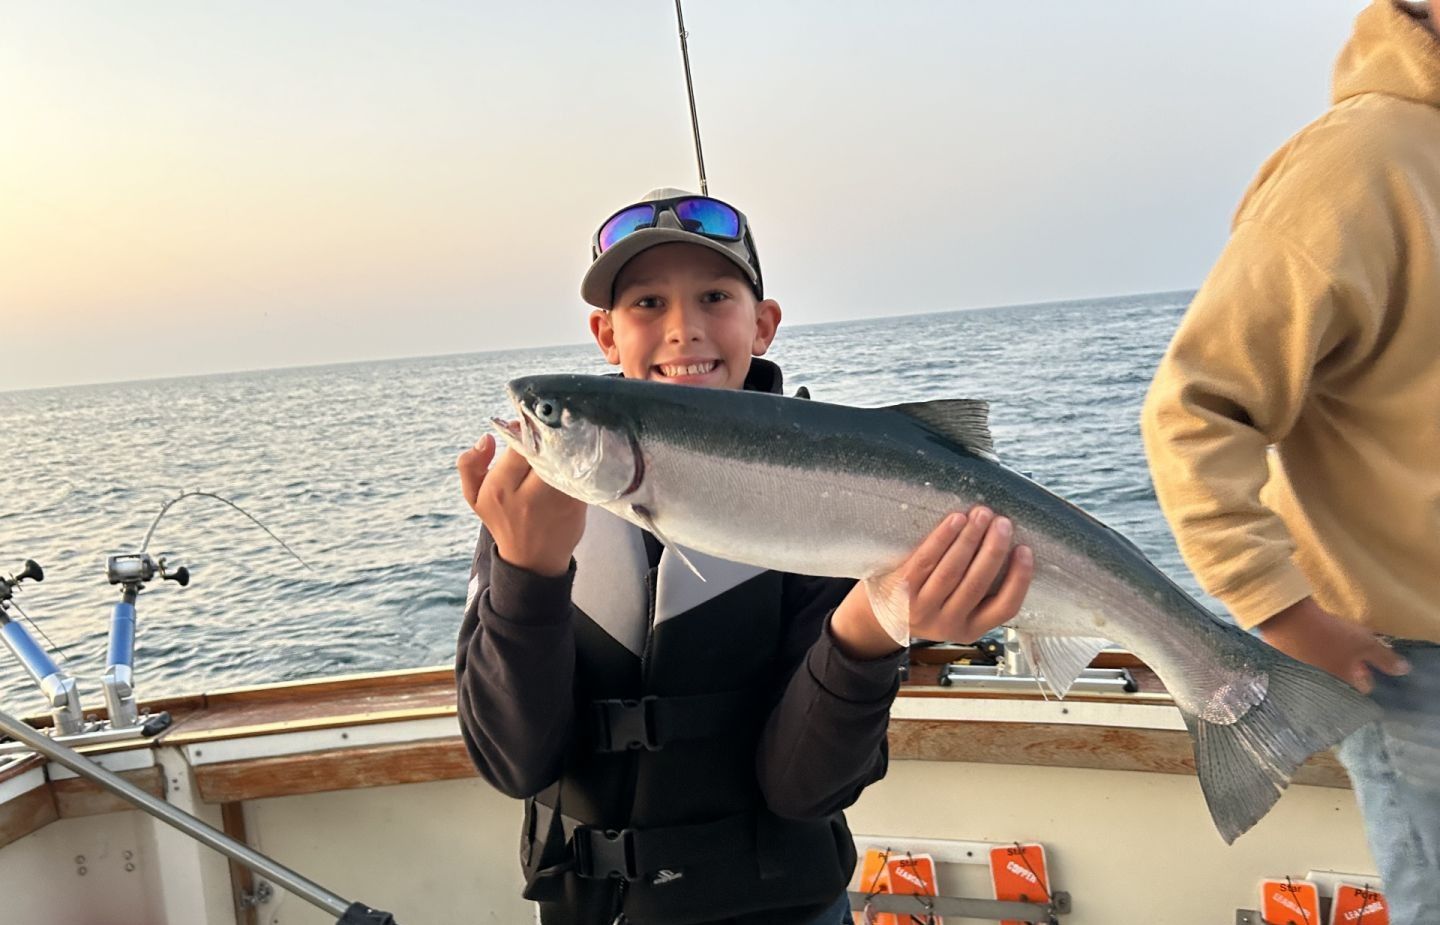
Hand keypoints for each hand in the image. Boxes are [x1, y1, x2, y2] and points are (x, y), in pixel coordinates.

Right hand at [456, 433, 587, 576]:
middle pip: (543, 448)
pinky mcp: (577, 504)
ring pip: (563, 457)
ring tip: (559, 446)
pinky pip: (578, 471)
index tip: (525, 429)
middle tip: (544, 434)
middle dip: (545, 437)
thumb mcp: (475, 497)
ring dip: (562, 447)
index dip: (523, 431)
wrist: (532, 560)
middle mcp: (528, 494)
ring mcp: (556, 499)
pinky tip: (570, 463)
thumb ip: (469, 465)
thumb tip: (487, 438)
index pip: (517, 445)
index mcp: (500, 488)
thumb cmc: (503, 520)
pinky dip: (575, 463)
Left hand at [830, 507, 1033, 657]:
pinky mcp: (902, 589)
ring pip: (952, 570)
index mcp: (971, 629)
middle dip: (993, 550)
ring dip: (971, 539)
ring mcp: (923, 608)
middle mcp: (948, 623)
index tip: (1025, 550)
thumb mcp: (959, 611)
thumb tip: (1009, 545)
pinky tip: (956, 519)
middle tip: (1003, 523)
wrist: (882, 615)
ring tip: (983, 514)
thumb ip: (981, 591)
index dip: (1020, 579)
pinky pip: (926, 559)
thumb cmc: (930, 604)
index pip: (1006, 607)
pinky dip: (943, 538)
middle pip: (977, 584)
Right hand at [1259, 597, 1409, 693]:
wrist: (1287, 621)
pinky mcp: (1287, 669)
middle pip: (1341, 685)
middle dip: (1346, 675)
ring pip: (1321, 678)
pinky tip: (1309, 648)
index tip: (1367, 664)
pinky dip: (1308, 663)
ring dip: (1325, 669)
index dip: (1368, 674)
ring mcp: (1303, 679)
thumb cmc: (1329, 634)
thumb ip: (1384, 659)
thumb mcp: (1364, 643)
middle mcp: (1324, 687)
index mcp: (1344, 683)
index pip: (1363, 688)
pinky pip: (1302, 670)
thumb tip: (1404, 671)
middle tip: (1347, 657)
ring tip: (1327, 650)